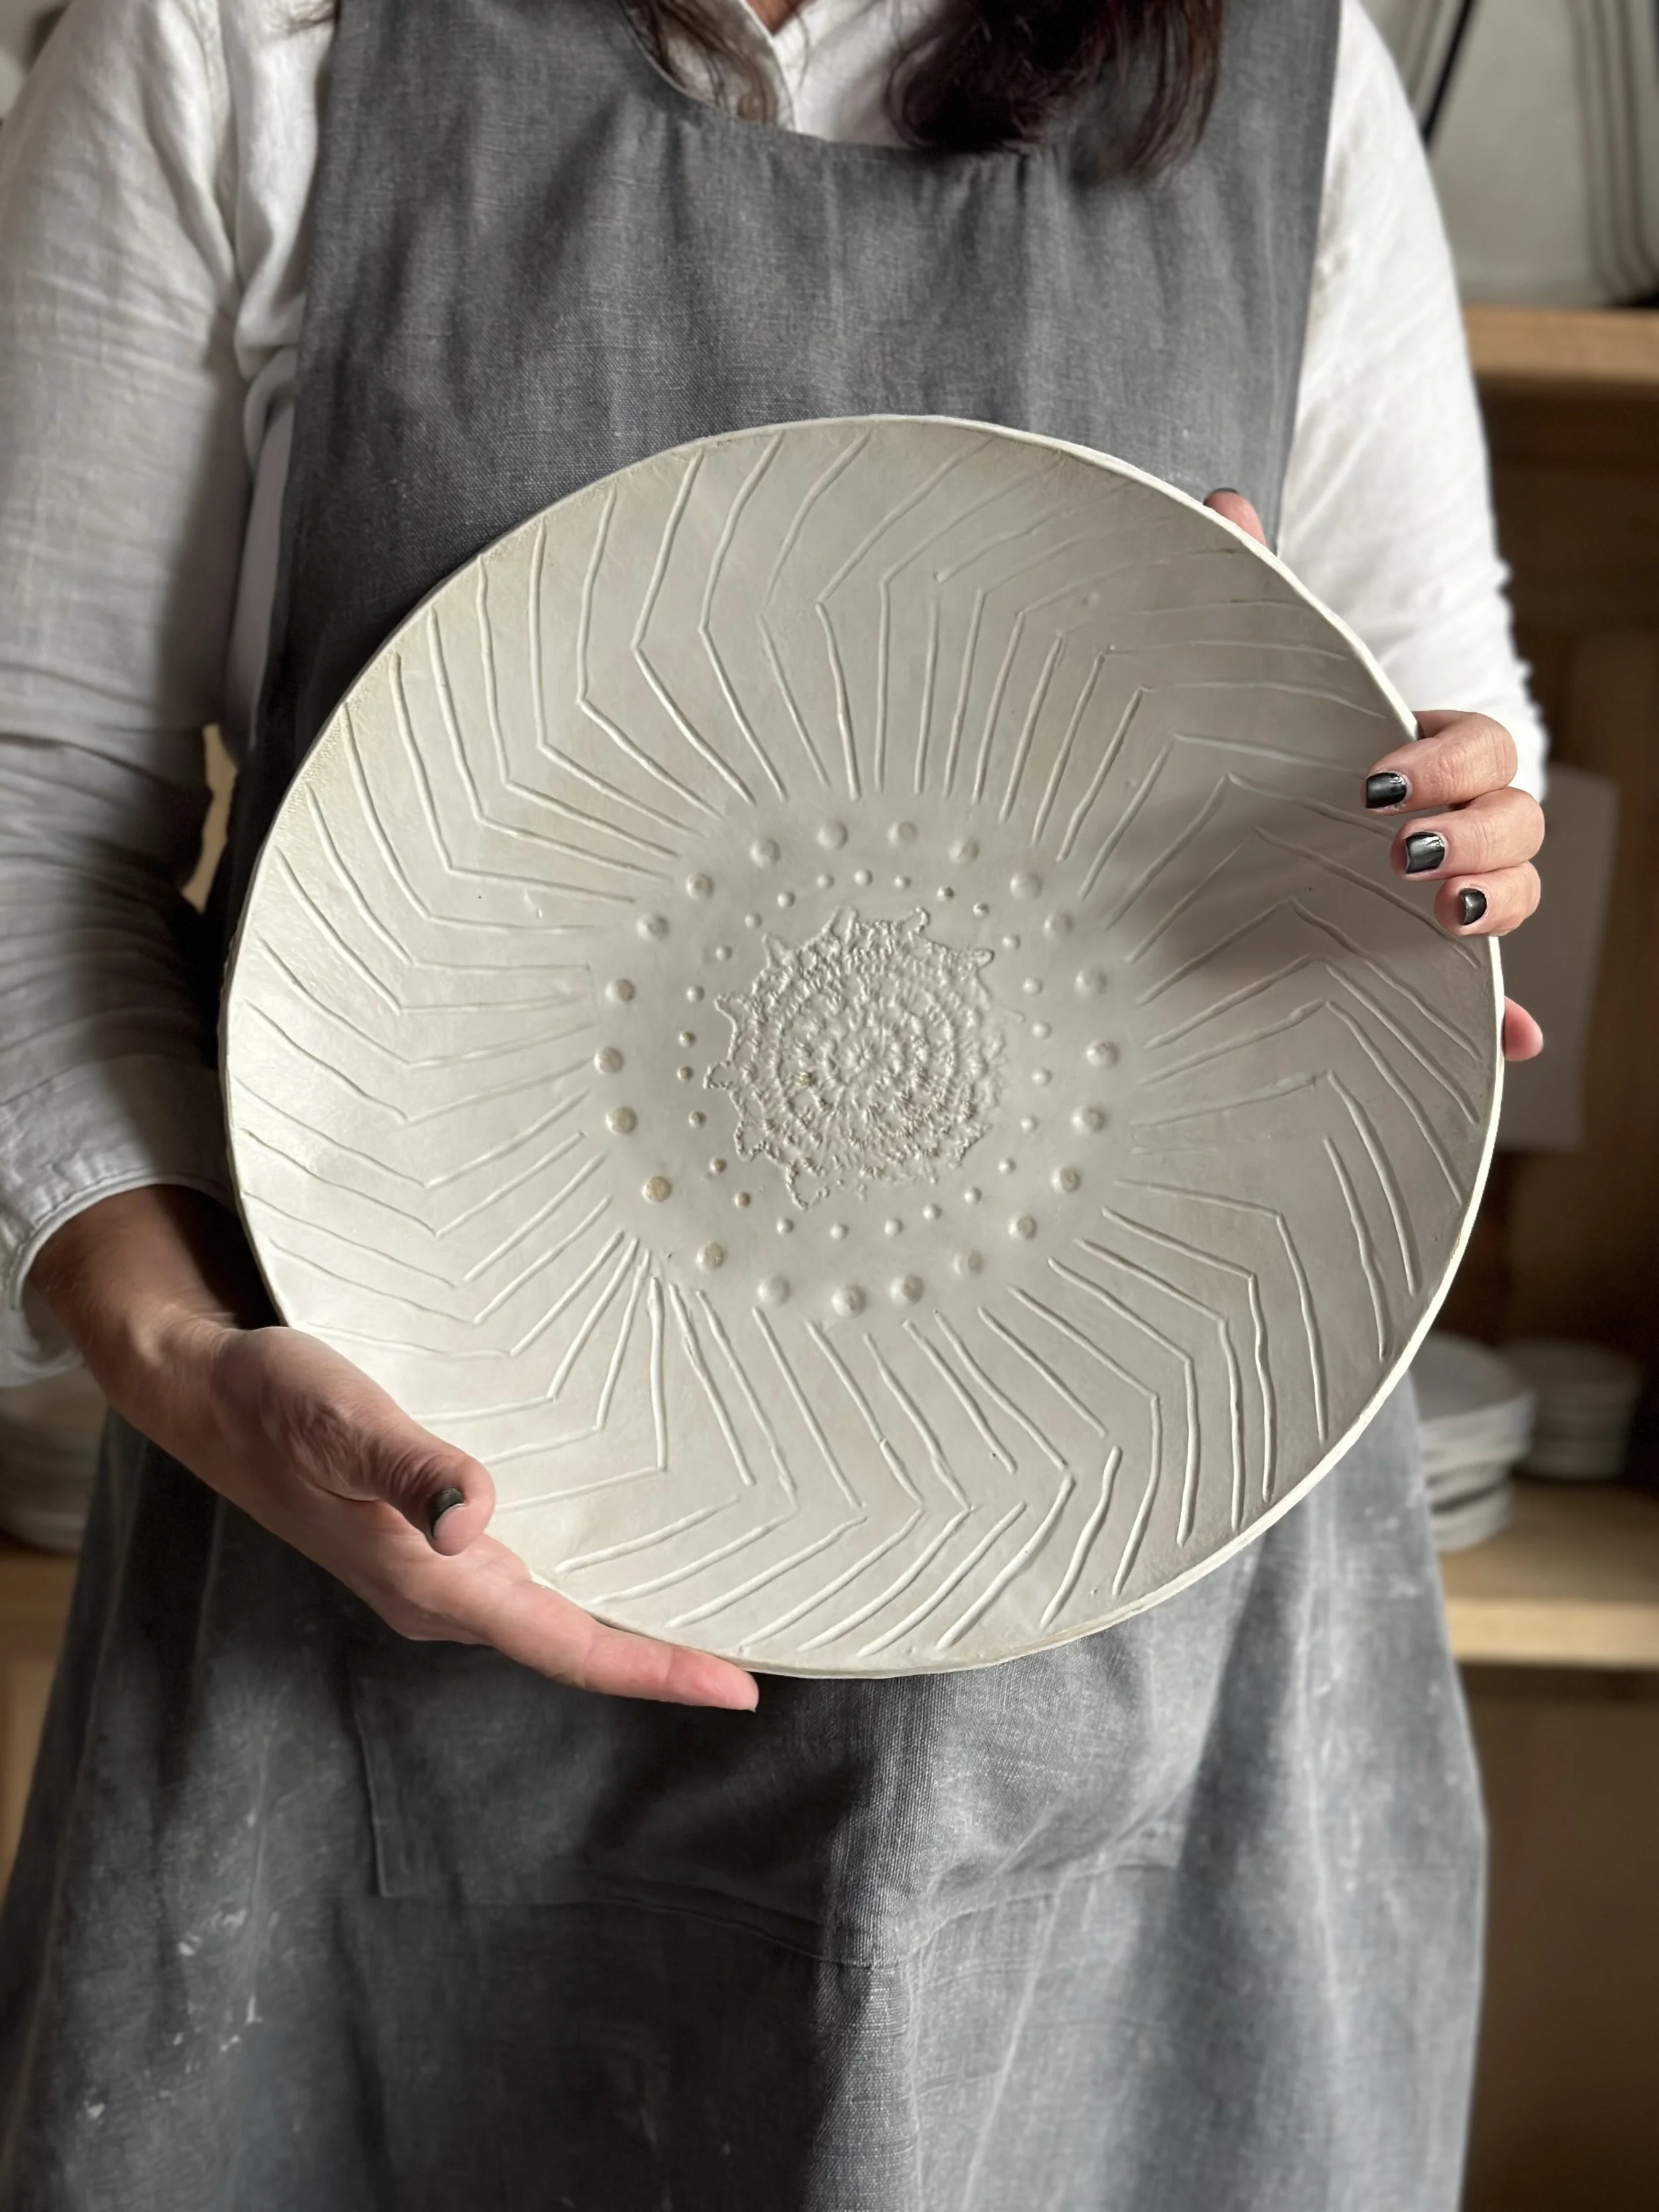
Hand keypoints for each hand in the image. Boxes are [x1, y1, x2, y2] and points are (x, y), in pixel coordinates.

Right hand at [30, 1187, 757, 1709]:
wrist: (201, 1391)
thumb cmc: (273, 1401)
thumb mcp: (342, 1419)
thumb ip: (409, 1469)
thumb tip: (475, 1516)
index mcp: (429, 1583)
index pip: (566, 1644)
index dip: (655, 1670)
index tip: (737, 1688)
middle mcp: (437, 1592)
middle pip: (571, 1643)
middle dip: (660, 1659)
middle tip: (754, 1661)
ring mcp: (430, 1570)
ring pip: (551, 1612)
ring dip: (628, 1622)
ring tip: (713, 1614)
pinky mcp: (424, 1540)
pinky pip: (526, 1578)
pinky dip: (586, 1578)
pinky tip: (624, 1550)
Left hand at [1205, 491, 1543, 1063]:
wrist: (1200, 857)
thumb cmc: (1249, 758)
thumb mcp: (1246, 685)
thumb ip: (1245, 590)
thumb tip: (1223, 500)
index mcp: (1418, 755)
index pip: (1482, 746)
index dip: (1446, 758)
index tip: (1374, 778)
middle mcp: (1444, 825)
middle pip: (1519, 818)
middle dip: (1476, 830)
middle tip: (1398, 848)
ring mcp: (1437, 896)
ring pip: (1518, 895)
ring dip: (1498, 904)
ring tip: (1437, 912)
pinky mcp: (1414, 968)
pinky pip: (1485, 1002)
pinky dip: (1504, 1020)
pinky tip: (1512, 1042)